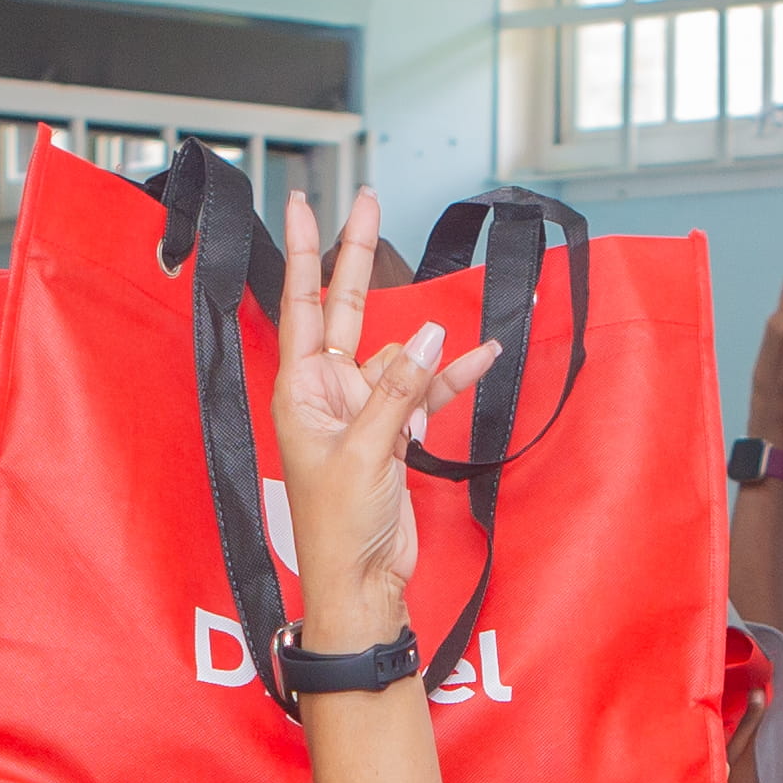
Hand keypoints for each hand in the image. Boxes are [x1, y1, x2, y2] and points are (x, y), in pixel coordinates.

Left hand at [270, 188, 495, 655]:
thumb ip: (398, 390)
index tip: (302, 204)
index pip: (300, 304)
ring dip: (432, 348)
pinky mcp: (394, 431)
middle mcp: (328, 390)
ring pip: (400, 354)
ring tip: (462, 344)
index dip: (302, 252)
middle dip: (358, 256)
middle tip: (367, 201)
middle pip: (345, 307)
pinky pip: (426, 390)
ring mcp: (363, 408)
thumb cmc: (339, 527)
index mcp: (302, 389)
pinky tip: (482, 356)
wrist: (363, 582)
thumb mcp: (367, 452)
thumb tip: (431, 336)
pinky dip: (453, 377)